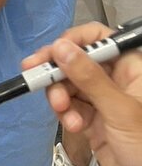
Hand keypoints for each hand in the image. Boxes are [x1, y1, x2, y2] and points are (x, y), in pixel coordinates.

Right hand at [24, 22, 141, 165]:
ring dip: (61, 96)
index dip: (74, 41)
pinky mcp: (94, 122)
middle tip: (34, 77)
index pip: (99, 39)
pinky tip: (73, 126)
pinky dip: (67, 114)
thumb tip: (60, 47)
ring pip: (71, 85)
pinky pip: (71, 107)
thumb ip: (89, 78)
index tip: (52, 53)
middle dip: (59, 72)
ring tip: (63, 112)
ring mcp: (104, 102)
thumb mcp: (119, 111)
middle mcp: (117, 81)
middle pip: (78, 61)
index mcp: (131, 68)